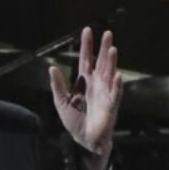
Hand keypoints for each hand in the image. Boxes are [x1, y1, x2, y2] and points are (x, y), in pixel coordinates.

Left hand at [49, 27, 122, 169]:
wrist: (84, 139)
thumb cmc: (74, 120)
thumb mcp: (61, 101)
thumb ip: (57, 85)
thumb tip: (52, 68)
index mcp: (84, 81)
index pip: (86, 59)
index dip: (87, 46)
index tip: (87, 31)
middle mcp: (97, 83)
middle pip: (101, 62)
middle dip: (104, 48)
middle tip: (107, 33)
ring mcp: (105, 92)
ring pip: (109, 73)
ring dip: (111, 62)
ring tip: (112, 49)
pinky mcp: (111, 105)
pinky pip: (114, 93)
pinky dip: (116, 84)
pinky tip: (117, 75)